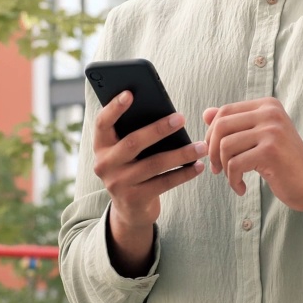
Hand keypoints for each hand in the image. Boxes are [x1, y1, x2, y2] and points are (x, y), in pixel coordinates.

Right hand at [93, 90, 205, 274]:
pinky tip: (198, 165)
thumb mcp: (126, 152)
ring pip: (153, 164)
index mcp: (101, 146)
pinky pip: (164, 183)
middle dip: (158, 129)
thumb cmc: (133, 167)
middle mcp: (104, 164)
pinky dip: (184, 173)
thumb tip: (165, 113)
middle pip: (133, 142)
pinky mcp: (135, 199)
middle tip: (181, 118)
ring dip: (181, 153)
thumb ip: (135, 132)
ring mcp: (118, 184)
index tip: (130, 93)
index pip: (102, 123)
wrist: (129, 209)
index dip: (114, 107)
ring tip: (201, 145)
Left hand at [203, 98, 302, 215]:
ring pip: (226, 146)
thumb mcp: (259, 137)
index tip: (214, 154)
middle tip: (217, 169)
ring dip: (224, 168)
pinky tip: (241, 188)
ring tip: (233, 178)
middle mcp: (270, 113)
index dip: (211, 134)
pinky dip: (233, 180)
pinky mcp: (270, 151)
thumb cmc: (284, 162)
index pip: (225, 111)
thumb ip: (235, 124)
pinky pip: (235, 164)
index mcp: (267, 105)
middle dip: (212, 151)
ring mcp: (271, 131)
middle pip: (221, 126)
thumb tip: (205, 113)